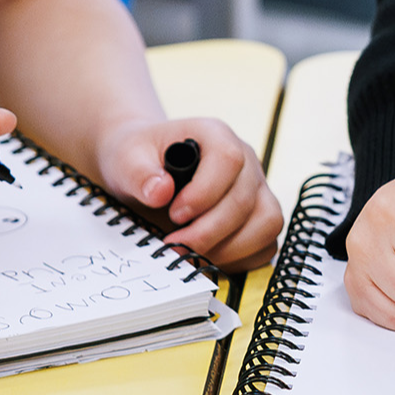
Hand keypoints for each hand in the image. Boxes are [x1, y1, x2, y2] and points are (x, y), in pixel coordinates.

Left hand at [96, 116, 282, 267]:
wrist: (146, 168)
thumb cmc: (140, 159)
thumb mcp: (127, 158)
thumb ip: (139, 173)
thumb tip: (161, 192)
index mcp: (216, 136)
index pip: (229, 160)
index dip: (205, 193)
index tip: (174, 214)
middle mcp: (246, 161)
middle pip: (246, 201)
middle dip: (209, 232)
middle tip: (174, 245)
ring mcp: (257, 190)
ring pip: (267, 223)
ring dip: (230, 248)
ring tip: (192, 255)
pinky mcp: (259, 216)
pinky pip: (266, 244)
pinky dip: (240, 258)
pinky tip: (207, 257)